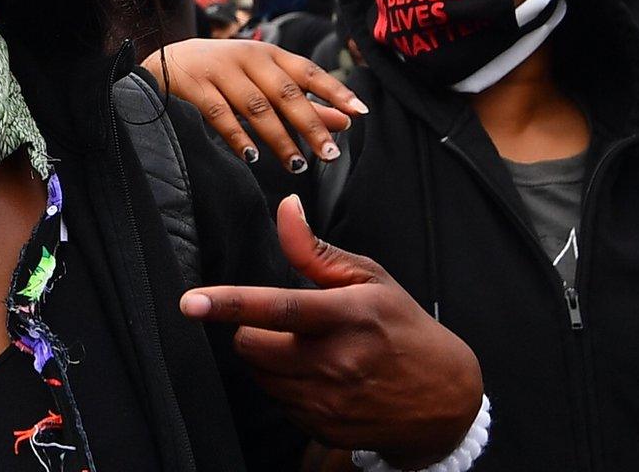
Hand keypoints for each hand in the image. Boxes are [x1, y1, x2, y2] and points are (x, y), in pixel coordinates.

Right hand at [144, 40, 364, 169]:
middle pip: (286, 92)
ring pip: (256, 106)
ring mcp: (219, 70)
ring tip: (296, 165)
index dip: (334, 91)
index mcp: (268, 54)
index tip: (358, 112)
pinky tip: (253, 157)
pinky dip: (237, 137)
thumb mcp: (264, 81)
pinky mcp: (194, 86)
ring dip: (278, 137)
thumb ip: (304, 101)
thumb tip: (346, 121)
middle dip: (311, 125)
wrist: (164, 62)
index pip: (308, 71)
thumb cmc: (224, 74)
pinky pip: (219, 114)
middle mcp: (247, 57)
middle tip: (330, 154)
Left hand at [180, 197, 482, 466]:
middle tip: (283, 326)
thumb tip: (286, 209)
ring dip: (268, 361)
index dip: (230, 304)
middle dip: (252, 331)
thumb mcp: (370, 280)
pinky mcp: (326, 428)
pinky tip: (319, 379)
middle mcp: (339, 362)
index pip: (280, 308)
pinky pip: (278, 403)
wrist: (446, 400)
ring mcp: (331, 402)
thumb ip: (316, 250)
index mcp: (350, 316)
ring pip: (259, 376)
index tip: (192, 303)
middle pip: (251, 346)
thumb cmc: (403, 328)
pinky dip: (286, 387)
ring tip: (308, 351)